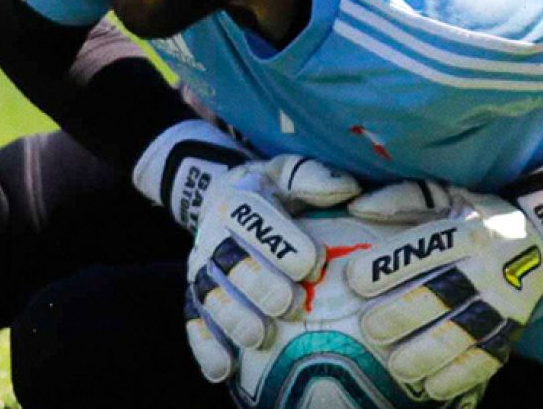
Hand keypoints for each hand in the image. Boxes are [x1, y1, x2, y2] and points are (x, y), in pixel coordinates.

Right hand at [132, 121, 362, 383]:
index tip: (315, 263)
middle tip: (292, 304)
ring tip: (259, 338)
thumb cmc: (270, 189)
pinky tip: (223, 370)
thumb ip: (314, 176)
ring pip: (210, 294)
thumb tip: (349, 189)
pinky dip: (205, 347)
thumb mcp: (286, 171)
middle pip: (231, 261)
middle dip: (260, 284)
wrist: (219, 197)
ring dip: (233, 317)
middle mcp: (213, 234)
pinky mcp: (193, 296)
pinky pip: (194, 321)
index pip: (254, 218)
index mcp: (238, 200)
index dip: (282, 243)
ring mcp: (201, 267)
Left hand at [344, 142, 542, 399]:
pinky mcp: (514, 329)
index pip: (427, 247)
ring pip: (465, 332)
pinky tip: (432, 388)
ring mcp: (505, 302)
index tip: (354, 279)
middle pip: (444, 293)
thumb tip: (356, 207)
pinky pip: (488, 358)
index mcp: (470, 229)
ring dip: (428, 353)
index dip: (389, 264)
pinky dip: (460, 375)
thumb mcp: (445, 194)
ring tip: (397, 367)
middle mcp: (490, 266)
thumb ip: (401, 199)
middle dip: (403, 314)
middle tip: (370, 328)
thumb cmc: (476, 214)